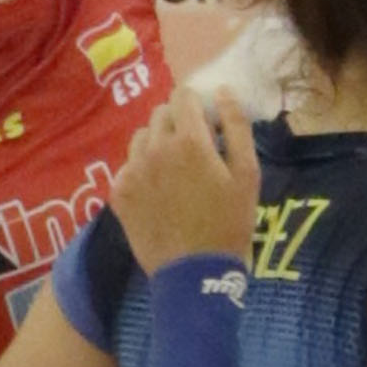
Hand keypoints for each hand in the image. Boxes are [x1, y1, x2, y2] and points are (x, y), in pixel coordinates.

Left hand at [112, 80, 259, 268]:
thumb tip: (223, 92)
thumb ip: (237, 127)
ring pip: (141, 138)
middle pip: (161, 114)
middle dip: (178, 123)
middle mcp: (155, 148)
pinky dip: (142, 171)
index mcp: (189, 140)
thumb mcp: (248, 174)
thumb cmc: (230, 223)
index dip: (196, 105)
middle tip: (193, 150)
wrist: (194, 273)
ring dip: (156, 144)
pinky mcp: (118, 192)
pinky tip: (157, 193)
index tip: (206, 122)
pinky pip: (128, 166)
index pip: (183, 95)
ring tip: (173, 171)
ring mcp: (132, 170)